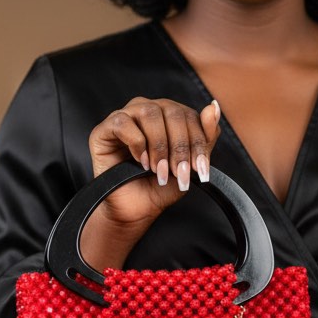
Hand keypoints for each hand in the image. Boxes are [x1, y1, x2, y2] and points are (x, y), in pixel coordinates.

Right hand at [81, 97, 220, 266]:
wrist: (136, 210)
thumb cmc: (161, 186)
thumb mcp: (190, 164)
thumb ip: (205, 136)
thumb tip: (213, 106)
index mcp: (170, 115)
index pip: (190, 115)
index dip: (198, 142)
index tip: (200, 170)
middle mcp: (148, 110)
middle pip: (172, 112)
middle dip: (180, 147)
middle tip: (178, 173)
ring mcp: (125, 116)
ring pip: (149, 113)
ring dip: (159, 145)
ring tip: (159, 170)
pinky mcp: (105, 129)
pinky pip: (123, 123)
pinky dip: (136, 143)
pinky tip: (140, 161)